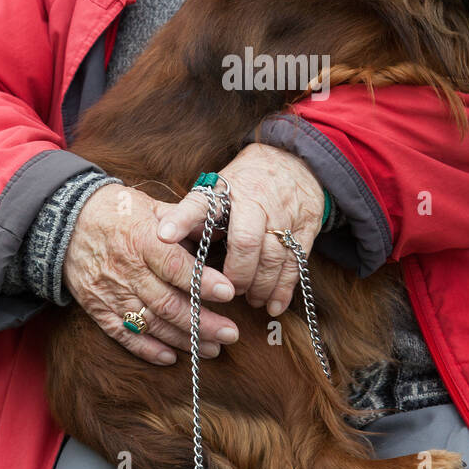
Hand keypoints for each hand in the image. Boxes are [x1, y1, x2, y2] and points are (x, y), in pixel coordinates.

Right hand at [62, 184, 239, 365]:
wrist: (65, 220)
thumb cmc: (117, 210)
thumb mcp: (151, 206)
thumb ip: (184, 222)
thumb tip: (218, 231)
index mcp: (142, 240)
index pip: (176, 266)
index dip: (202, 282)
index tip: (228, 292)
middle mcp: (127, 269)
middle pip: (168, 303)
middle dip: (202, 322)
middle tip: (230, 334)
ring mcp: (111, 292)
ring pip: (151, 323)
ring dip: (183, 339)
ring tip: (211, 349)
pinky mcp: (97, 307)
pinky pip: (124, 334)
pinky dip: (147, 349)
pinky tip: (172, 357)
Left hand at [155, 143, 326, 317]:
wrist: (296, 162)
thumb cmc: (247, 182)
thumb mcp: (220, 186)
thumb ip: (198, 212)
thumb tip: (163, 238)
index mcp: (226, 190)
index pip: (199, 203)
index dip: (181, 220)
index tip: (163, 236)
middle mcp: (255, 201)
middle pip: (245, 242)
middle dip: (237, 273)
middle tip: (228, 291)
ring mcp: (284, 214)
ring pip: (273, 257)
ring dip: (260, 286)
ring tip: (250, 300)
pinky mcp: (306, 227)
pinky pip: (295, 262)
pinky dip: (284, 288)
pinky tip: (273, 305)